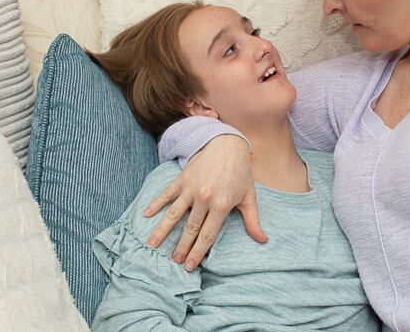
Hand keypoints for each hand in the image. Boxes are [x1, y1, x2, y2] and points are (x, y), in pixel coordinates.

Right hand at [143, 134, 266, 270]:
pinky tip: (146, 215)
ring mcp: (191, 188)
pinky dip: (155, 204)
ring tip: (152, 244)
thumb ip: (253, 221)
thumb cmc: (240, 172)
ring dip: (162, 230)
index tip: (190, 265)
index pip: (207, 235)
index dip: (198, 252)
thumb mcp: (248, 197)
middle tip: (174, 261)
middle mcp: (205, 198)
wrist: (228, 144)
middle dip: (181, 247)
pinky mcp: (182, 178)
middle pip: (190, 228)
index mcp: (221, 205)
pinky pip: (166, 194)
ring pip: (174, 214)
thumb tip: (262, 240)